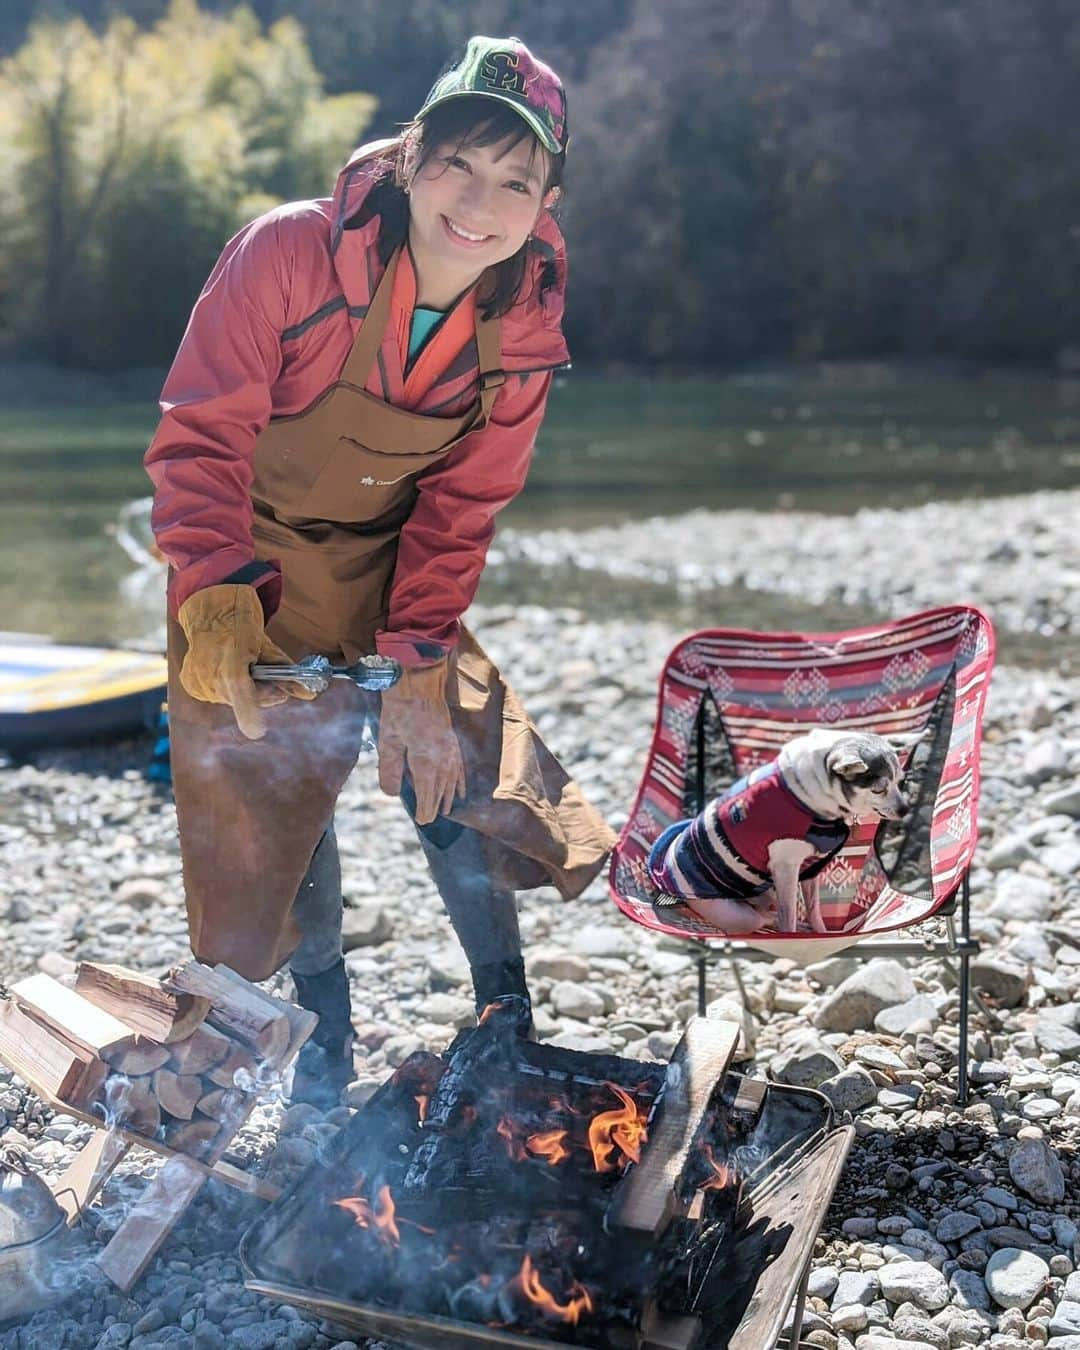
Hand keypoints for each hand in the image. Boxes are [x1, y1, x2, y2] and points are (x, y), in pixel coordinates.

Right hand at [177, 584, 314, 739]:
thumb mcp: (267, 646)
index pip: (243, 699)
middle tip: (271, 680)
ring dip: (244, 690)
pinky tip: (228, 669)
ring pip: (232, 699)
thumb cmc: (241, 623)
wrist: (210, 607)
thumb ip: (286, 673)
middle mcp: (211, 678)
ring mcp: (199, 682)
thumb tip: (309, 694)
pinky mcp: (191, 684)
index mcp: (231, 665)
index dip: (252, 717)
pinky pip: (217, 695)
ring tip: (246, 668)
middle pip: (245, 701)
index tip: (258, 730)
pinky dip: (227, 687)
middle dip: (262, 693)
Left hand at [377, 659, 465, 823]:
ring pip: (452, 782)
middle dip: (435, 807)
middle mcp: (442, 760)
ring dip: (448, 797)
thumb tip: (391, 794)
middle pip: (441, 791)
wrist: (420, 683)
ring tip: (445, 810)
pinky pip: (460, 769)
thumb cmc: (400, 709)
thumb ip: (390, 769)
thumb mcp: (388, 740)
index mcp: (425, 762)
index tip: (422, 821)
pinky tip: (459, 790)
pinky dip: (460, 782)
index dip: (425, 810)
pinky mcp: (453, 742)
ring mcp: (451, 751)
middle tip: (429, 820)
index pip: (428, 796)